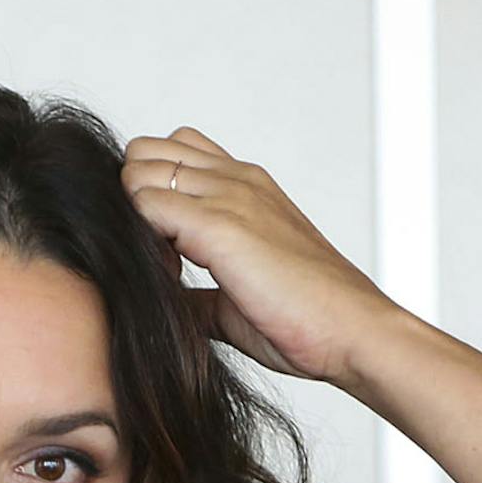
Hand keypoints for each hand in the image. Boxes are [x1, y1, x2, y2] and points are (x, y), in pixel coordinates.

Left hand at [120, 126, 406, 385]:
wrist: (350, 331)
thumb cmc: (305, 318)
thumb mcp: (235, 302)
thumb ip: (197, 296)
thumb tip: (169, 308)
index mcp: (245, 188)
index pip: (174, 154)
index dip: (151, 198)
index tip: (162, 253)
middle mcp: (236, 180)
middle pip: (148, 151)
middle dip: (131, 202)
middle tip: (150, 256)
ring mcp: (230, 196)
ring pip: (141, 170)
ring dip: (134, 220)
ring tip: (160, 267)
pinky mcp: (221, 225)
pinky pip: (147, 204)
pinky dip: (139, 241)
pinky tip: (165, 276)